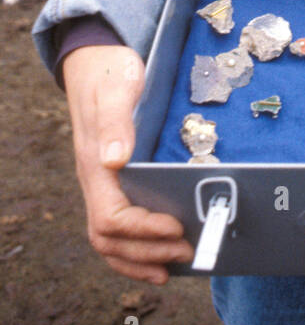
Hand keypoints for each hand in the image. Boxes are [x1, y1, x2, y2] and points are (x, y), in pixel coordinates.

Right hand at [63, 44, 193, 282]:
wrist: (98, 60)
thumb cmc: (110, 73)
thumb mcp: (116, 89)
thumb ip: (115, 122)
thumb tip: (114, 159)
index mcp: (95, 167)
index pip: (111, 219)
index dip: (143, 230)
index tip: (175, 226)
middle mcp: (97, 182)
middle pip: (110, 239)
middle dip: (148, 252)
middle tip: (188, 249)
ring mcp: (105, 185)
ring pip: (112, 241)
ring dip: (142, 259)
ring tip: (176, 264)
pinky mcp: (117, 182)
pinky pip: (120, 227)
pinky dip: (139, 249)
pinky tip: (163, 254)